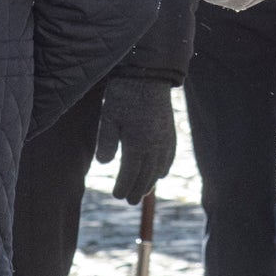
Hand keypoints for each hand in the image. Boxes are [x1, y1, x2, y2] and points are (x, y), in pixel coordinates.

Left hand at [95, 80, 178, 204]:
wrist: (148, 75)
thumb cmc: (124, 95)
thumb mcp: (108, 117)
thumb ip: (106, 142)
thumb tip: (105, 164)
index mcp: (137, 143)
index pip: (130, 173)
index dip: (123, 186)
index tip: (116, 196)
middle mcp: (154, 145)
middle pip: (146, 175)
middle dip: (137, 190)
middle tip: (129, 201)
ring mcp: (165, 139)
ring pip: (159, 168)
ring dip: (151, 182)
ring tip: (144, 193)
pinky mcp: (170, 131)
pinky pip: (170, 156)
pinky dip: (165, 168)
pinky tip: (161, 173)